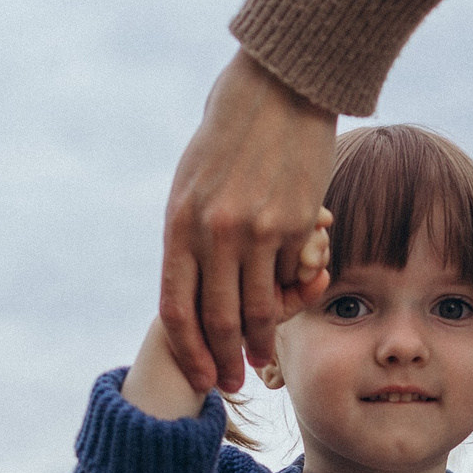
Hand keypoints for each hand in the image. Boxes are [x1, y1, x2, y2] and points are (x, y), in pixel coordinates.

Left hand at [162, 49, 338, 392]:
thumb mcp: (192, 184)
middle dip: (223, 360)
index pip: (177, 306)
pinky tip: (293, 305)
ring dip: (261, 341)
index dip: (187, 349)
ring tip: (262, 359)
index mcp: (179, 224)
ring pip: (258, 308)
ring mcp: (257, 231)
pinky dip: (292, 296)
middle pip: (217, 319)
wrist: (277, 88)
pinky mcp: (295, 223)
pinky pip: (292, 277)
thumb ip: (189, 234)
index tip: (198, 375)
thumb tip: (191, 284)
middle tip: (232, 384)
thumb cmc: (229, 135)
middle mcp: (214, 234)